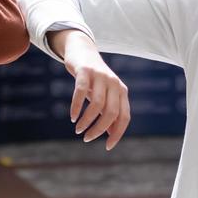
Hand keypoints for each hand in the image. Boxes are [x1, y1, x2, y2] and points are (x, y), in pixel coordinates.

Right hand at [51, 30, 130, 149]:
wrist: (81, 51)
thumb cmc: (93, 79)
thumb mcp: (103, 95)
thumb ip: (109, 112)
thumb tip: (111, 134)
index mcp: (122, 91)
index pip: (124, 117)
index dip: (117, 134)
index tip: (107, 147)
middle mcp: (114, 83)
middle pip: (111, 113)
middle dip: (98, 129)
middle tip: (86, 138)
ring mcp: (101, 76)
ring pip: (97, 104)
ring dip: (87, 121)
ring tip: (78, 129)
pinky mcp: (86, 70)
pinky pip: (81, 92)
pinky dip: (77, 107)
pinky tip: (73, 117)